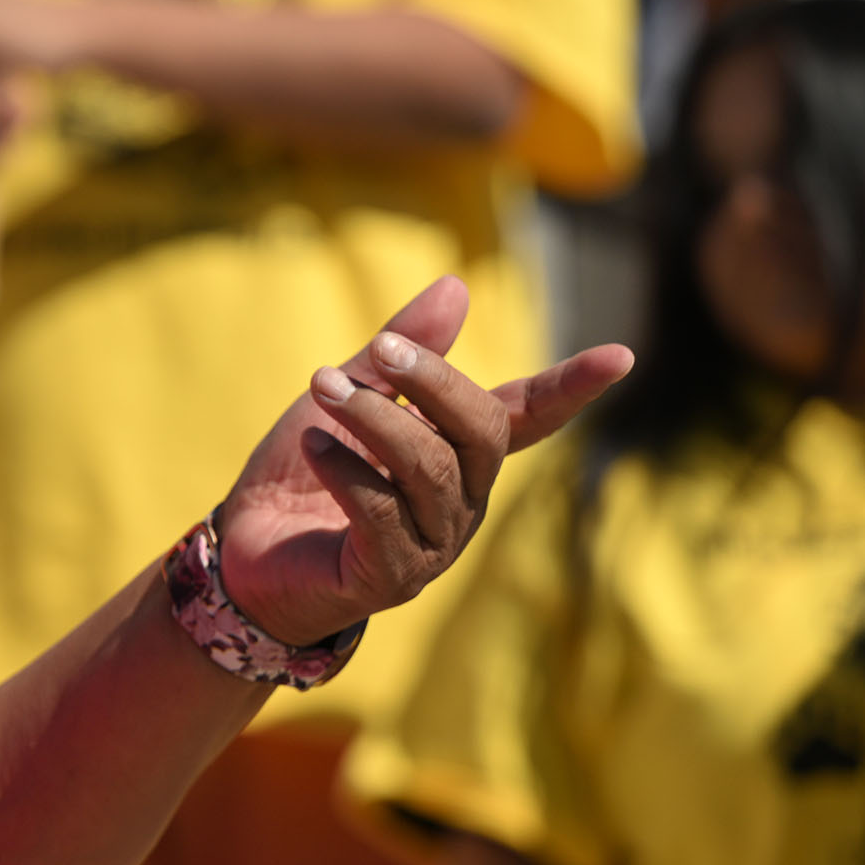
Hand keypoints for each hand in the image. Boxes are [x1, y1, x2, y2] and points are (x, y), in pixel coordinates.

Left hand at [212, 277, 632, 642]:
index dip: (571, 388)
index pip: (529, 418)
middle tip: (381, 348)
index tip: (623, 355)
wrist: (241, 550)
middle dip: (435, 382)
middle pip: (483, 433)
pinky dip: (347, 470)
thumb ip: (395, 351)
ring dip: (373, 418)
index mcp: (460, 456)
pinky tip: (313, 445)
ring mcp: (433, 546)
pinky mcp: (391, 578)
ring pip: (430, 470)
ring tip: (321, 386)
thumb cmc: (301, 472)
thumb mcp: (345, 396)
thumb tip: (457, 286)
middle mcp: (462, 502)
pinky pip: (382, 514)